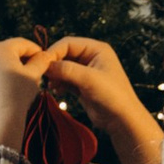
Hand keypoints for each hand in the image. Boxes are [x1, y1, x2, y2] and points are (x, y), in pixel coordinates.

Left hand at [0, 36, 53, 151]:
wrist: (0, 119)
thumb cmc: (19, 94)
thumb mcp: (34, 74)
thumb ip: (41, 60)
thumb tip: (44, 54)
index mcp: (0, 49)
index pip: (22, 43)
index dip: (35, 50)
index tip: (44, 58)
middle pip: (8, 51)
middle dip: (22, 58)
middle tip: (35, 68)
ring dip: (10, 66)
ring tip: (22, 78)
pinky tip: (8, 86)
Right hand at [31, 36, 163, 163]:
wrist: (122, 120)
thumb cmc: (112, 96)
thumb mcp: (89, 79)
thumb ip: (67, 69)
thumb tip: (45, 65)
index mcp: (96, 49)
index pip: (68, 43)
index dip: (53, 51)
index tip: (41, 64)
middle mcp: (91, 57)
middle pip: (64, 54)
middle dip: (53, 64)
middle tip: (43, 76)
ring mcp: (86, 71)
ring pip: (63, 67)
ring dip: (55, 75)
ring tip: (51, 85)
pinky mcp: (82, 84)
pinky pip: (65, 79)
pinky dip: (59, 83)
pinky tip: (57, 91)